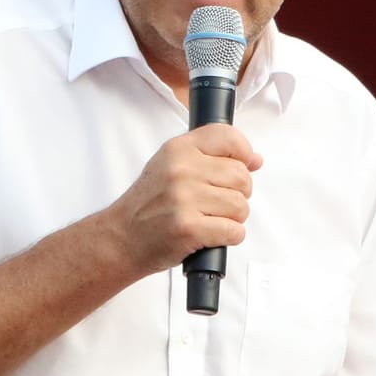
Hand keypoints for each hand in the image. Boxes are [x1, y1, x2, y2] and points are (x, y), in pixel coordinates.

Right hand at [104, 125, 261, 277]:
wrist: (121, 238)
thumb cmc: (149, 205)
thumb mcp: (171, 167)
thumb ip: (211, 157)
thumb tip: (255, 160)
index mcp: (178, 149)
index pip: (228, 137)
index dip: (244, 153)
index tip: (243, 165)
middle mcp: (181, 170)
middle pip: (241, 176)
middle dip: (239, 193)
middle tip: (218, 202)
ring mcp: (184, 199)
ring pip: (241, 206)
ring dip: (233, 218)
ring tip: (211, 219)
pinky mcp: (189, 228)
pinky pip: (235, 231)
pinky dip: (229, 237)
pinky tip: (211, 234)